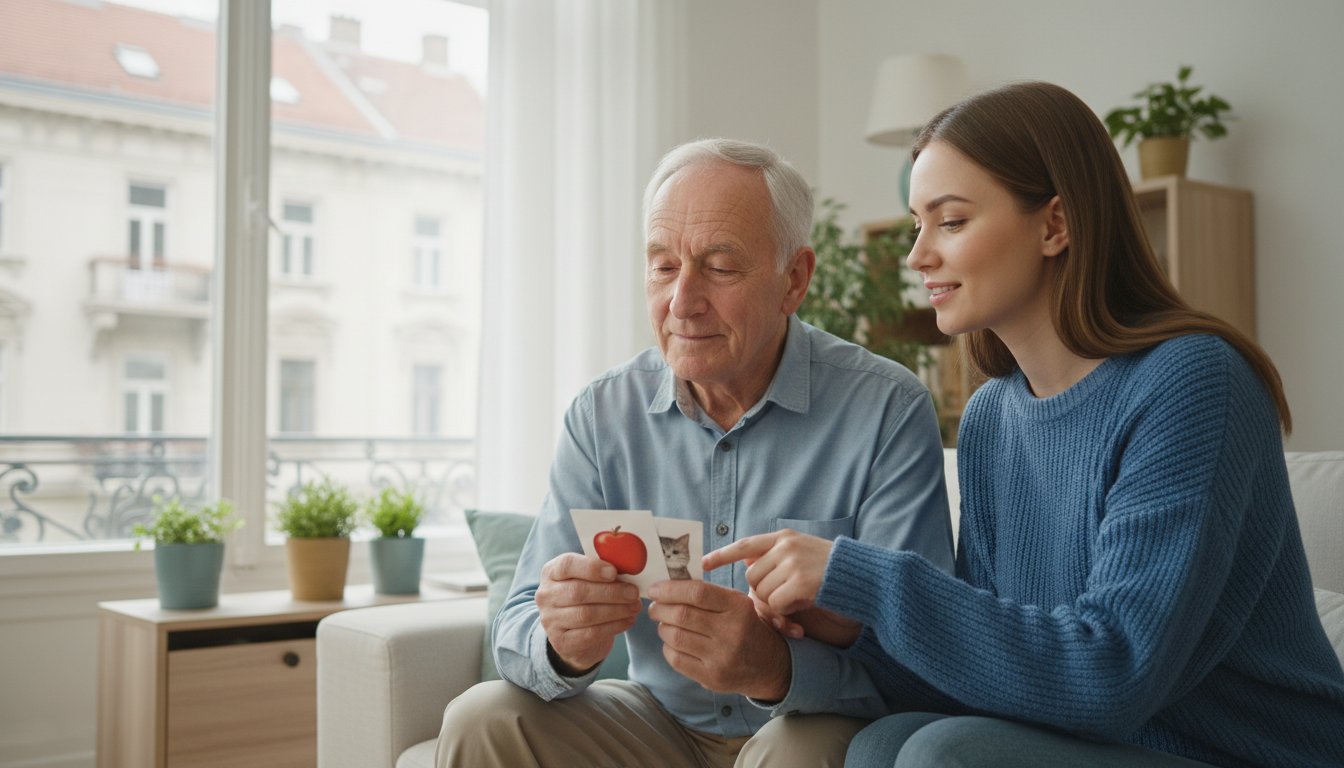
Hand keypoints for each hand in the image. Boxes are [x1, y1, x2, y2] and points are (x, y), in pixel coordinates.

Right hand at [535, 553, 640, 674]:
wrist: (572, 633)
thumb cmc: (585, 597)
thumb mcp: (587, 579)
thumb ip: (601, 571)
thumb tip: (629, 569)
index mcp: (551, 572)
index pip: (567, 565)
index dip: (591, 568)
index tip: (614, 572)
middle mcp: (546, 595)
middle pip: (579, 592)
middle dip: (611, 592)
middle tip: (633, 593)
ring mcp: (550, 620)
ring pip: (586, 614)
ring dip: (616, 610)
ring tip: (634, 607)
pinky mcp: (561, 641)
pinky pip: (591, 633)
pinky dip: (614, 626)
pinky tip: (628, 620)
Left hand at [646, 579, 789, 700]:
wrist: (770, 666)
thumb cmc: (747, 627)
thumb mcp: (738, 604)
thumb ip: (709, 594)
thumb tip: (668, 585)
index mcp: (739, 607)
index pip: (697, 592)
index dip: (670, 589)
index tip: (655, 589)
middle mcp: (731, 632)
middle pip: (682, 615)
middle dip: (660, 608)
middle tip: (655, 606)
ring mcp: (721, 658)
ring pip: (675, 636)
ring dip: (663, 627)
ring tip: (665, 623)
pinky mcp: (712, 678)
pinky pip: (676, 659)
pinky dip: (668, 647)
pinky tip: (673, 642)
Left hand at [702, 530, 833, 615]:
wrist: (864, 577)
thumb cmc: (831, 570)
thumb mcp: (802, 553)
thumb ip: (775, 556)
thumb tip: (746, 565)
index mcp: (784, 538)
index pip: (745, 545)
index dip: (722, 555)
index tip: (702, 564)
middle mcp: (786, 547)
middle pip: (752, 577)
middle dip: (762, 592)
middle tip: (781, 597)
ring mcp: (793, 563)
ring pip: (762, 592)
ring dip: (775, 602)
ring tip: (795, 599)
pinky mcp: (800, 582)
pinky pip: (776, 604)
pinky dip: (786, 611)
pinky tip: (801, 605)